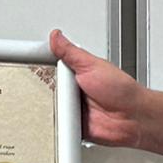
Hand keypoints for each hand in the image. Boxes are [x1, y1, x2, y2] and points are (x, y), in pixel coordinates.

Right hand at [48, 28, 147, 147]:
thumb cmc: (121, 90)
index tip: (29, 66)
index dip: (39, 68)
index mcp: (76, 73)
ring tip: (50, 105)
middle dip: (40, 90)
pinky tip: (55, 120)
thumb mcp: (92, 65)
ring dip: (48, 108)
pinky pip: (56, 126)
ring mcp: (72, 109)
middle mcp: (73, 91)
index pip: (50, 67)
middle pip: (45, 89)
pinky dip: (54, 125)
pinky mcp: (72, 126)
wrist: (133, 118)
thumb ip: (71, 52)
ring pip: (49, 108)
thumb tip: (56, 36)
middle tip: (41, 88)